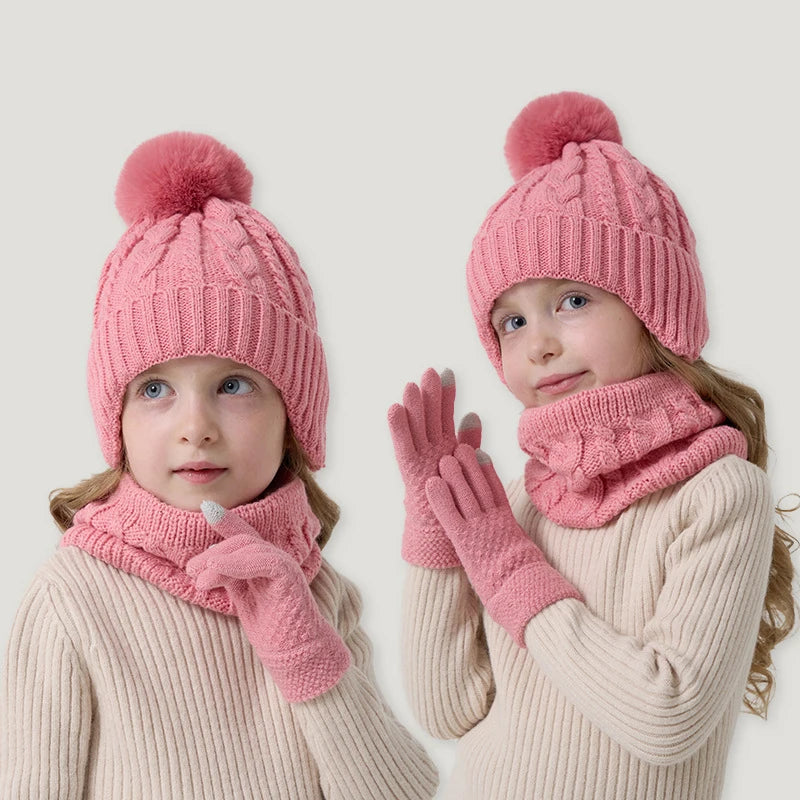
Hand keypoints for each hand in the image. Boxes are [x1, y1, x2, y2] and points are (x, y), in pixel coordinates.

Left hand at [187, 502, 350, 701]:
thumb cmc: (273, 633)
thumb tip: (210, 561)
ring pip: (250, 547)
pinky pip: (262, 560)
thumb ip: (232, 578)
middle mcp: (276, 560)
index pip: (245, 537)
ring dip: (220, 560)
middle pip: (243, 541)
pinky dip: (236, 563)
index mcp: (265, 565)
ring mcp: (285, 566)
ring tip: (200, 580)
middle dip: (214, 552)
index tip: (206, 508)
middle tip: (192, 570)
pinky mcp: (288, 577)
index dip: (226, 521)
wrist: (298, 656)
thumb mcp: (244, 600)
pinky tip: (217, 571)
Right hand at [387, 367, 480, 567]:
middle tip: (430, 371)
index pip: (444, 415)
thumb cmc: (455, 501)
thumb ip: (469, 440)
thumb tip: (474, 415)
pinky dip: (398, 429)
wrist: (441, 535)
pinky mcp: (411, 474)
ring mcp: (419, 461)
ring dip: (412, 407)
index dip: (445, 395)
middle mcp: (429, 451)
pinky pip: (404, 448)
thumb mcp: (466, 465)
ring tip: (411, 385)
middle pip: (428, 417)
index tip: (447, 372)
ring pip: (415, 429)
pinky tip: (394, 408)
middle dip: (429, 394)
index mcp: (443, 447)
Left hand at [426, 444, 581, 646]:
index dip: (487, 473)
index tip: (482, 455)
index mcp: (509, 525)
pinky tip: (431, 484)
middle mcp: (495, 522)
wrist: (528, 591)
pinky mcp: (465, 541)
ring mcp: (480, 529)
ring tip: (445, 457)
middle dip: (470, 466)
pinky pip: (450, 515)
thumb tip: (521, 547)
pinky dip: (439, 498)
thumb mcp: (526, 557)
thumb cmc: (529, 583)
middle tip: (461, 446)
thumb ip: (519, 546)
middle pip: (481, 488)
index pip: (497, 492)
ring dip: (454, 475)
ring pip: (466, 495)